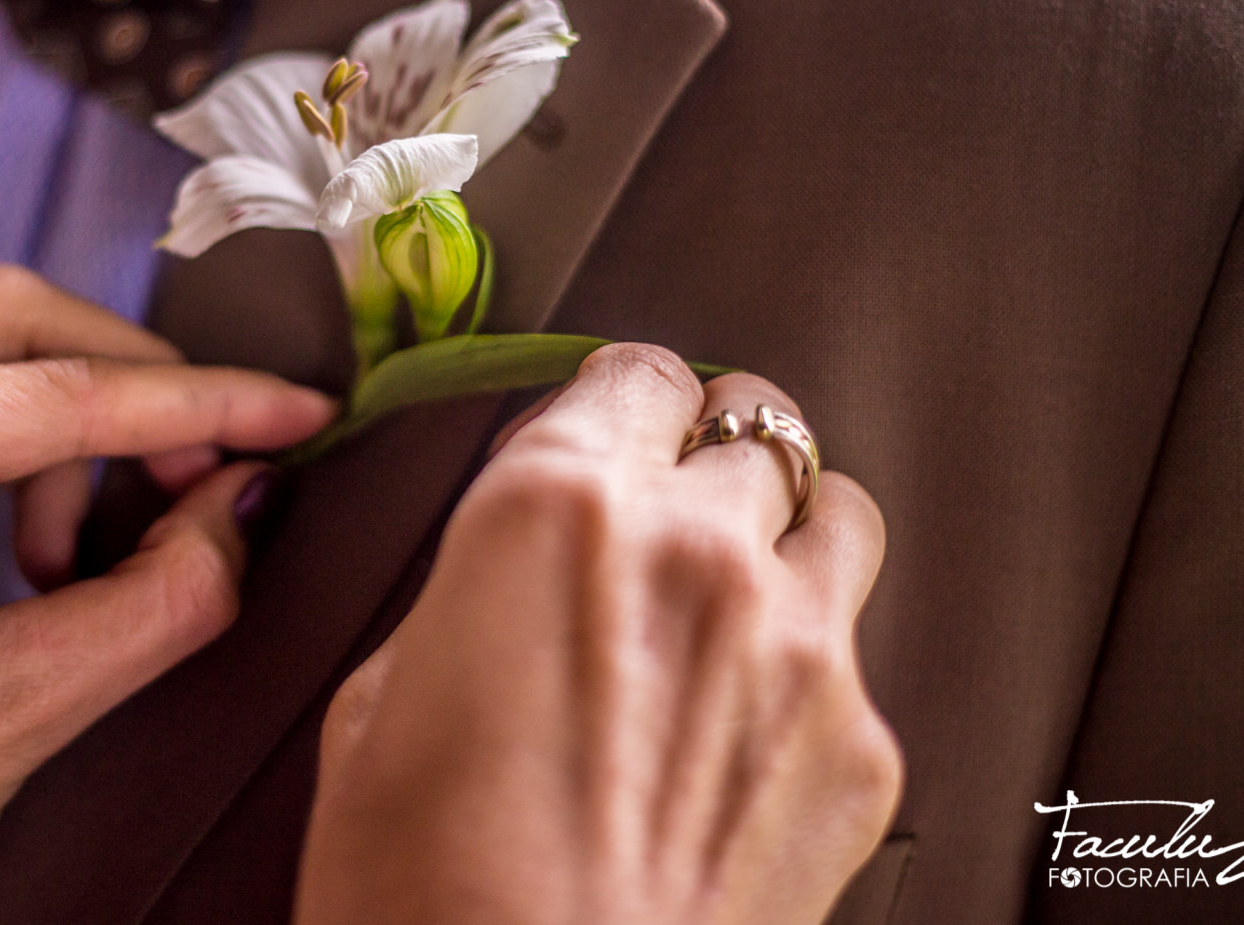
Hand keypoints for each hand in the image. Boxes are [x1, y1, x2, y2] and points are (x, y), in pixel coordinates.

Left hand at [0, 265, 335, 924]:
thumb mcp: (20, 712)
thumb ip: (165, 596)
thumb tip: (243, 501)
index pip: (56, 395)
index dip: (200, 404)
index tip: (294, 412)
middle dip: (120, 384)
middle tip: (202, 470)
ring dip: (50, 432)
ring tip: (79, 565)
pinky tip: (22, 554)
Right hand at [297, 344, 900, 924]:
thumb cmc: (421, 896)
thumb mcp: (380, 700)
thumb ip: (472, 593)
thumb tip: (512, 582)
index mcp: (552, 507)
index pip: (636, 371)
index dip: (620, 403)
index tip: (614, 428)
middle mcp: (692, 549)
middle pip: (751, 421)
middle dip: (706, 459)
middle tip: (667, 517)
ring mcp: (797, 646)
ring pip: (837, 511)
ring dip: (786, 532)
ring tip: (734, 595)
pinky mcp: (863, 746)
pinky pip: (854, 655)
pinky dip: (807, 670)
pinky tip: (742, 736)